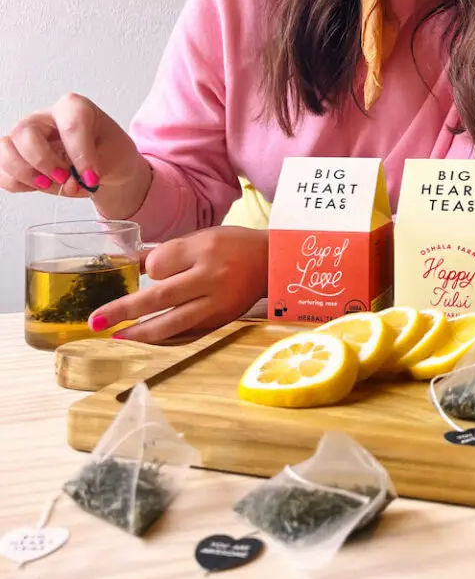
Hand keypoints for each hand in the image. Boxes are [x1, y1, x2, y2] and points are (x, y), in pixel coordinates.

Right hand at [0, 92, 150, 215]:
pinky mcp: (17, 155)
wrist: (107, 164)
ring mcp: (27, 135)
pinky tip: (40, 185)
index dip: (80, 154)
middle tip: (65, 178)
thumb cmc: (111, 152)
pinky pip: (2, 170)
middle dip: (43, 161)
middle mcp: (45, 117)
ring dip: (25, 173)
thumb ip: (92, 171)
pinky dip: (18, 183)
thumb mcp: (116, 158)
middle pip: (25, 132)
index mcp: (75, 108)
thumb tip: (69, 184)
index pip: (71, 125)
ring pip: (6, 149)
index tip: (91, 178)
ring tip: (49, 184)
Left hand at [89, 226, 268, 343]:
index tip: (149, 271)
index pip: (161, 263)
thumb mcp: (201, 238)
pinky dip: (165, 338)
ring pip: (173, 323)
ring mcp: (218, 303)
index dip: (149, 269)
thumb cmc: (234, 246)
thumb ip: (167, 251)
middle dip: (124, 310)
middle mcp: (211, 276)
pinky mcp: (222, 321)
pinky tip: (147, 340)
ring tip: (117, 337)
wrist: (273, 263)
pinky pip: (188, 333)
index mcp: (204, 249)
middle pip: (160, 296)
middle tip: (96, 320)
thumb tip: (128, 262)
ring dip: (141, 333)